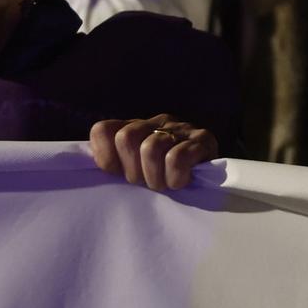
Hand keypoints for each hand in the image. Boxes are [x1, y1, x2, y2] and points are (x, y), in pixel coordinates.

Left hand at [89, 114, 218, 191]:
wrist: (214, 174)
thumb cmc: (166, 176)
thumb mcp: (137, 169)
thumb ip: (115, 164)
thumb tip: (93, 170)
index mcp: (134, 127)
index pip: (103, 130)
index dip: (105, 156)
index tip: (117, 175)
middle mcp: (156, 122)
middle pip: (126, 138)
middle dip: (134, 171)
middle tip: (146, 184)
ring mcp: (180, 128)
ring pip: (152, 148)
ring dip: (155, 177)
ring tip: (164, 185)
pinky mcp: (203, 139)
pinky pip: (177, 158)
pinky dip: (175, 176)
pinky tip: (180, 182)